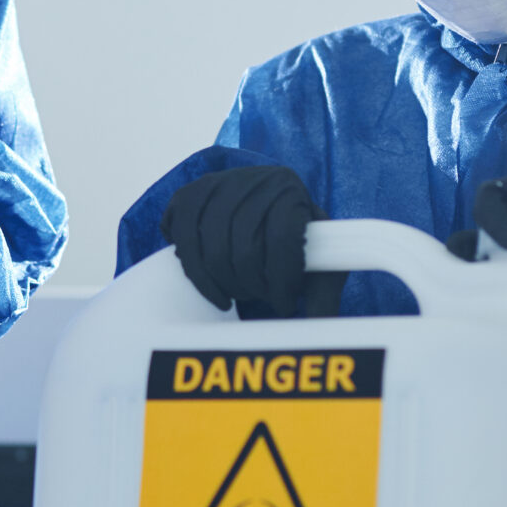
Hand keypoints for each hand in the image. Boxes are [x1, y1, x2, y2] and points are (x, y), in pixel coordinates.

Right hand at [160, 165, 345, 320]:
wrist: (262, 209)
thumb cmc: (293, 243)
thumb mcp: (317, 263)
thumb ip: (324, 295)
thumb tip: (323, 325)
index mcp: (292, 193)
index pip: (283, 239)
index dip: (281, 280)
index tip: (284, 305)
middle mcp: (254, 180)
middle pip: (244, 246)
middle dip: (250, 285)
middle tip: (258, 298)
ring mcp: (219, 183)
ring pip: (212, 245)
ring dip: (222, 281)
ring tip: (237, 293)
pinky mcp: (189, 194)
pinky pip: (182, 236)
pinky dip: (194, 269)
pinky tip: (212, 286)